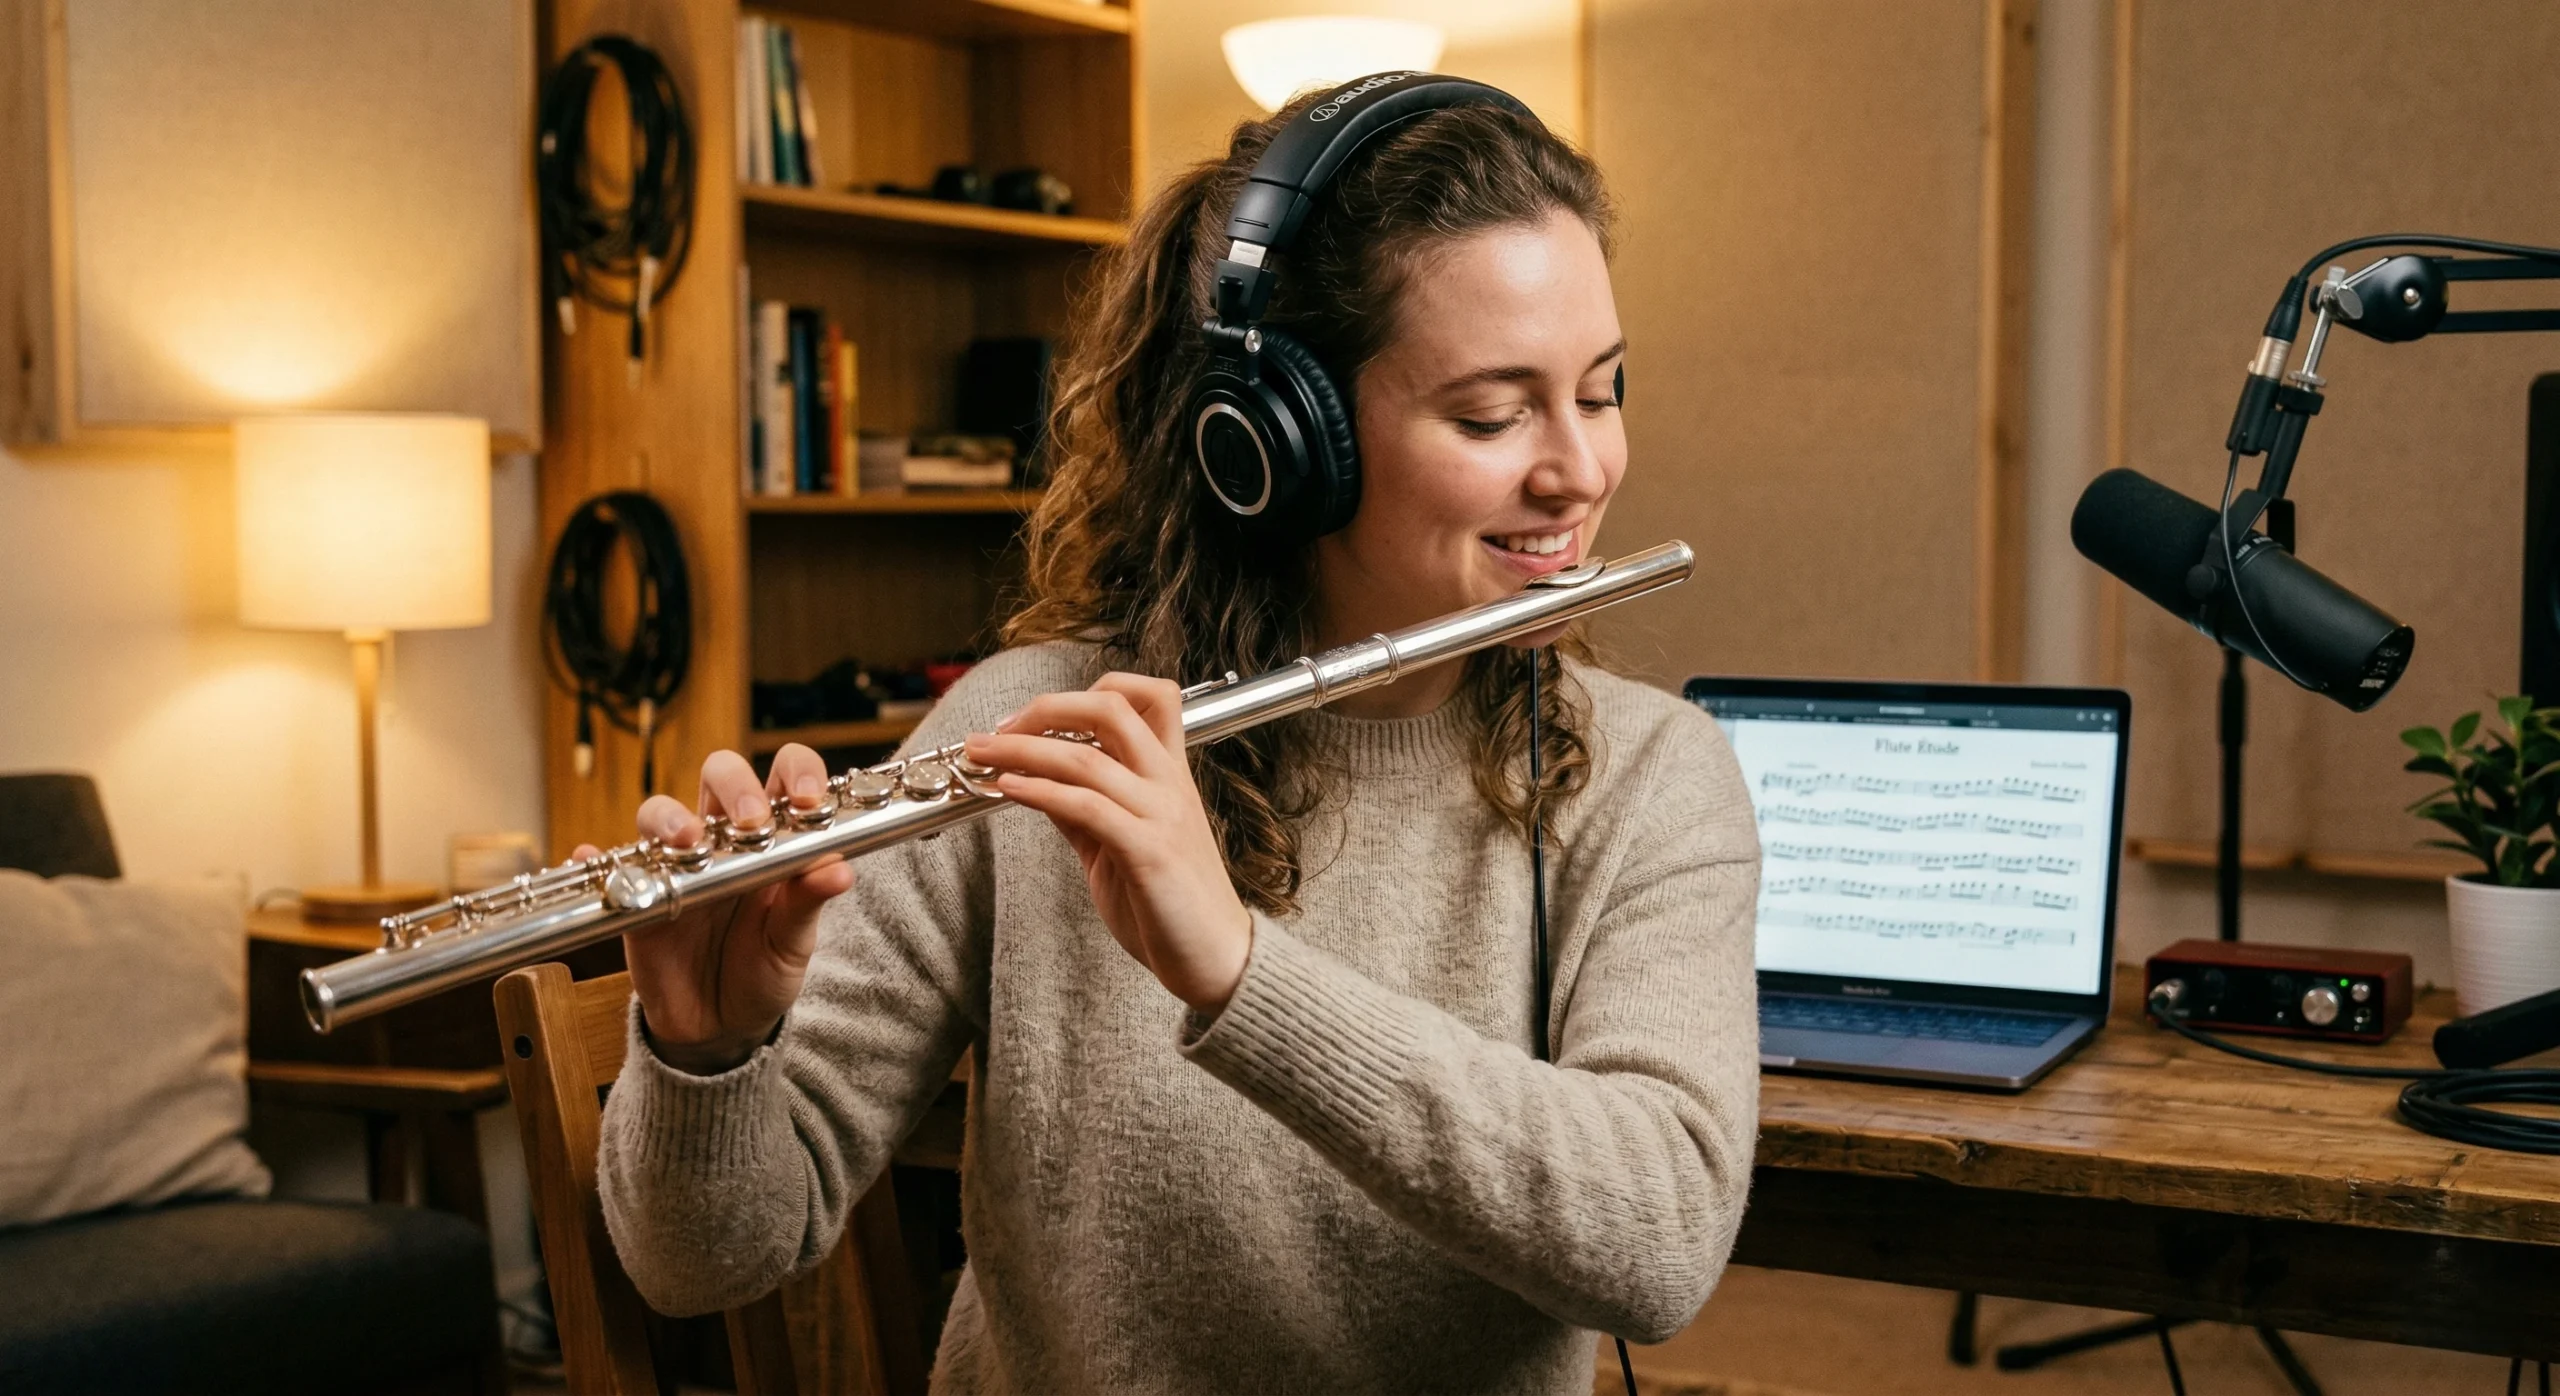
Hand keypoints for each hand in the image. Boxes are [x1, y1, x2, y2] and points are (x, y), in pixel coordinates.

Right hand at [589, 743, 854, 1075]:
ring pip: (660, 812)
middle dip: (734, 785)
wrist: (721, 1025)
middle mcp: (723, 839)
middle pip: (720, 775)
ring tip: (683, 842)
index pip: (784, 778)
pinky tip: (588, 857)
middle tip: (750, 822)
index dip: (797, 772)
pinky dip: (594, 859)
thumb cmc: (763, 970)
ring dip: (668, 817)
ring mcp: (676, 863)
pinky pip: (609, 867)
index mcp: (774, 840)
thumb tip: (840, 872)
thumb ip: (808, 903)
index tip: (806, 800)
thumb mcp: (792, 943)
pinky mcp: (637, 895)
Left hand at [963, 674, 1252, 1013]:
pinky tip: (1007, 790)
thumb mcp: (1121, 845)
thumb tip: (1035, 782)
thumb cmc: (1171, 905)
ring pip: (1087, 758)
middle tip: (998, 729)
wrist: (1218, 959)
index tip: (1040, 715)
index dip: (1092, 690)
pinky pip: (1087, 807)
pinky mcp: (1149, 852)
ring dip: (1021, 749)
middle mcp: (1170, 784)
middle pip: (1111, 708)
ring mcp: (1162, 814)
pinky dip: (1039, 791)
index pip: (1149, 697)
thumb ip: (1085, 809)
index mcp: (1170, 775)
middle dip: (1045, 708)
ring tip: (981, 754)